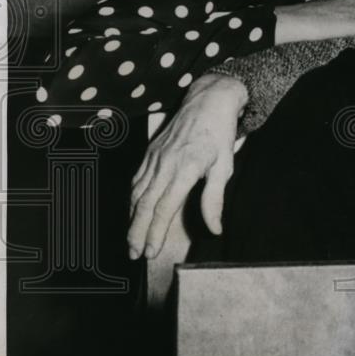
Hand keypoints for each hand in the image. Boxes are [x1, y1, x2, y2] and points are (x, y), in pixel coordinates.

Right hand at [127, 73, 246, 258]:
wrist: (208, 101)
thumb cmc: (218, 134)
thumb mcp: (224, 167)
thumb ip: (214, 200)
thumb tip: (215, 229)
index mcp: (185, 168)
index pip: (165, 207)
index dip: (155, 232)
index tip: (151, 251)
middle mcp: (165, 163)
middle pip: (144, 204)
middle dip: (136, 232)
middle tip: (134, 254)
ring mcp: (154, 157)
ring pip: (136, 193)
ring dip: (131, 219)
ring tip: (130, 241)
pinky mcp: (149, 152)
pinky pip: (136, 179)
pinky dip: (131, 199)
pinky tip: (131, 212)